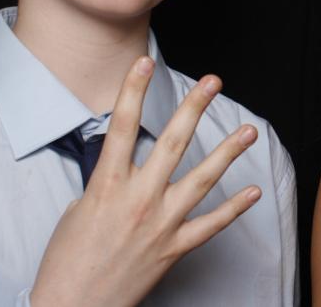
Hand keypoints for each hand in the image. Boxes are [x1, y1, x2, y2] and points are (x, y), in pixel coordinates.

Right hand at [29, 57, 260, 306]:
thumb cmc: (68, 259)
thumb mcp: (79, 208)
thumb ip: (106, 180)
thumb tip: (122, 162)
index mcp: (107, 185)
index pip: (122, 126)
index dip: (133, 90)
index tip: (145, 62)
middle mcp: (138, 200)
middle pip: (172, 143)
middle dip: (194, 108)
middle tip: (213, 82)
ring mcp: (160, 225)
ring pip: (201, 180)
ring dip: (227, 153)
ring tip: (249, 131)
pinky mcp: (173, 250)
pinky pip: (210, 226)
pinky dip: (233, 208)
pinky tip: (253, 191)